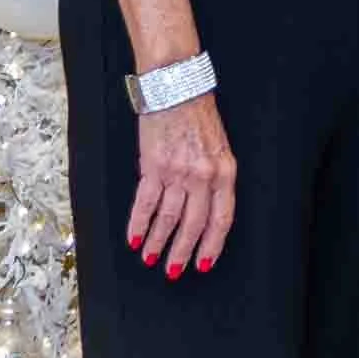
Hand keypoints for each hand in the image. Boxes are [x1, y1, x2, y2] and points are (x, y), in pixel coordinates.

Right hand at [127, 92, 236, 278]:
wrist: (176, 86)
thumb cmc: (198, 114)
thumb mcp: (219, 146)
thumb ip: (214, 177)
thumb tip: (204, 210)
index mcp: (225, 172)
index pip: (221, 219)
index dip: (212, 245)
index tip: (204, 263)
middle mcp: (203, 176)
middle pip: (194, 225)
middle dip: (183, 252)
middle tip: (174, 270)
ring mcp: (178, 173)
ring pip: (168, 219)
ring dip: (157, 242)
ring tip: (150, 257)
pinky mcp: (153, 166)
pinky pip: (145, 203)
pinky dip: (138, 223)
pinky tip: (133, 237)